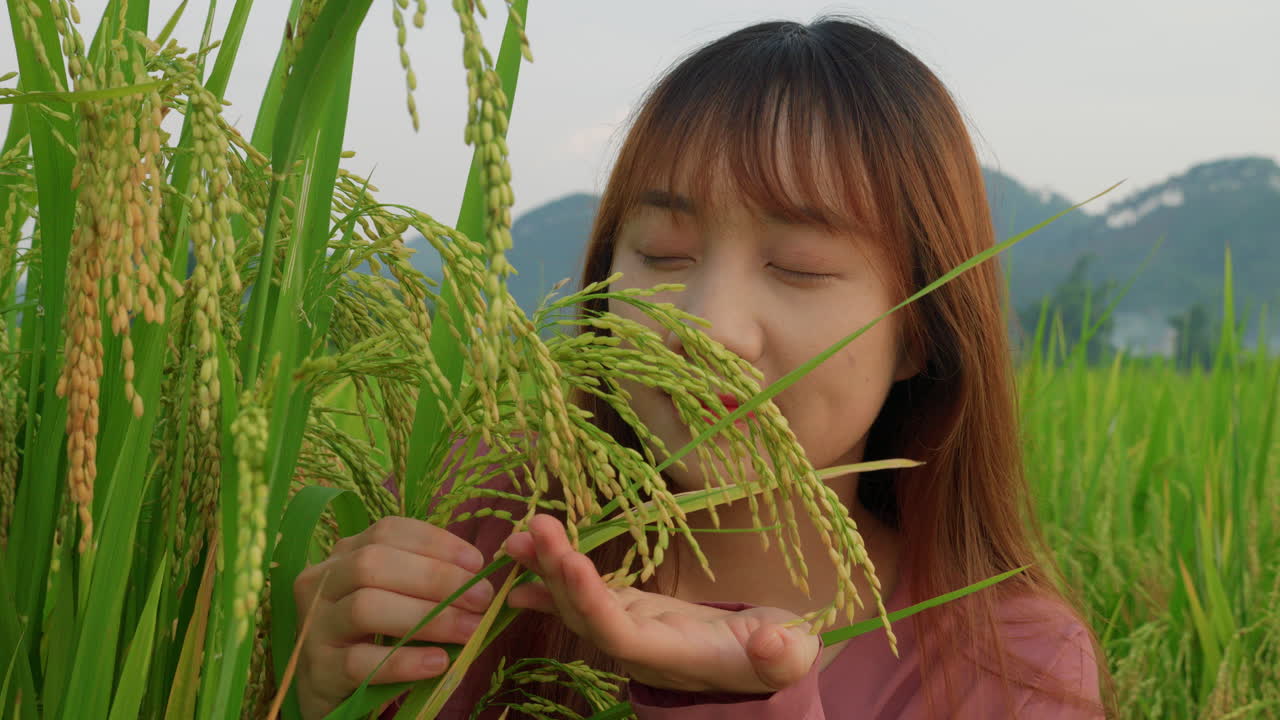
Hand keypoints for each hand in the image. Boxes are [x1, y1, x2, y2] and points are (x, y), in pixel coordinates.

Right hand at [292, 516, 495, 719]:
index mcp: (344, 555)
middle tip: (482, 598)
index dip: (435, 543)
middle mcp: (321, 582)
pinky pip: (361, 662)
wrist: (332, 689)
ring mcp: (315, 626)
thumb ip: (426, 584)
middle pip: (374, 564)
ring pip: (366, 607)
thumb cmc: (373, 635)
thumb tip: (478, 579)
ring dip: (428, 617)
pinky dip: (405, 661)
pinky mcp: (319, 670)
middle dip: (436, 578)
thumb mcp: (395, 598)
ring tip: (470, 630)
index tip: (476, 563)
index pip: (387, 532)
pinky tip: (438, 662)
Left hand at [503, 514, 819, 694]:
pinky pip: (585, 593)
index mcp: (670, 655)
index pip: (618, 632)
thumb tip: (773, 642)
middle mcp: (637, 646)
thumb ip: (783, 653)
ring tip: (516, 538)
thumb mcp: (790, 655)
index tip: (570, 563)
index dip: (591, 601)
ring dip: (546, 571)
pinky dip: (555, 574)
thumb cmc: (777, 656)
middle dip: (557, 574)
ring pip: (577, 603)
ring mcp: (630, 629)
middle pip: (585, 615)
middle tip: (532, 531)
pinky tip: (526, 556)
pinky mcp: (631, 610)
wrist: (762, 666)